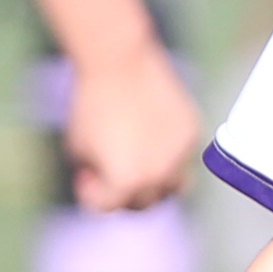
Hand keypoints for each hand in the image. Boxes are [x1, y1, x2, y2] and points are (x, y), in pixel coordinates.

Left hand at [62, 37, 202, 210]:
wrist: (121, 64)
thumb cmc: (91, 104)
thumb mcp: (78, 146)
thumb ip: (96, 171)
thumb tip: (106, 180)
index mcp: (126, 181)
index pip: (108, 207)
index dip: (90, 194)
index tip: (84, 176)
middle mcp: (159, 175)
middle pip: (145, 203)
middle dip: (125, 194)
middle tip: (112, 175)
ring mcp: (181, 156)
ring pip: (174, 186)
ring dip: (156, 183)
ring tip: (138, 163)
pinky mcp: (193, 134)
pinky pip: (183, 157)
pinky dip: (168, 155)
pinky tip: (149, 133)